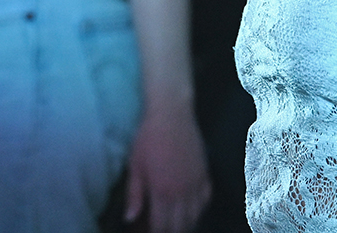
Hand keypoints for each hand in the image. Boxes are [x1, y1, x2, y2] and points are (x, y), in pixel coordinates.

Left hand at [123, 102, 209, 232]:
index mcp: (163, 192)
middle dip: (170, 230)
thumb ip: (134, 195)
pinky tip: (191, 208)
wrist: (172, 114)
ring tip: (174, 221)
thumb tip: (130, 219)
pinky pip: (206, 200)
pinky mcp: (205, 174)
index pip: (162, 226)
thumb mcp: (135, 166)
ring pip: (195, 216)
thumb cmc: (148, 138)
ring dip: (185, 223)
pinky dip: (199, 209)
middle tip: (160, 226)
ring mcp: (197, 184)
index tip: (148, 230)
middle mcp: (183, 192)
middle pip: (180, 225)